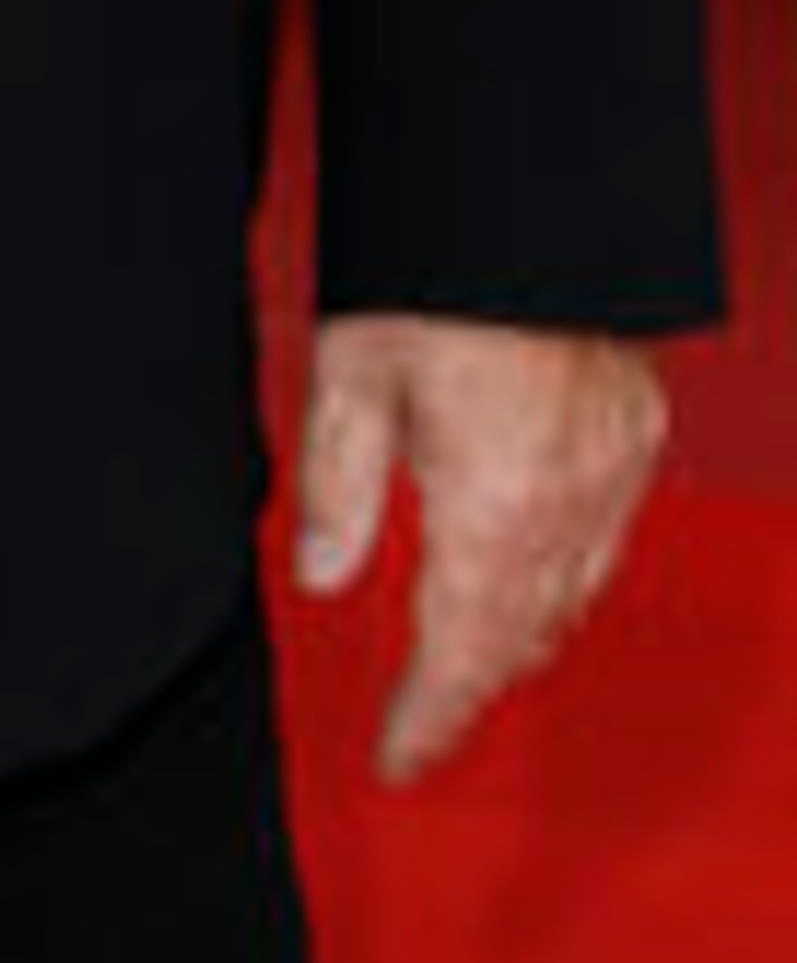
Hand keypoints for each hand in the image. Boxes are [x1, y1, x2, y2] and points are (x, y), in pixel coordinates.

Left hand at [293, 313, 668, 780]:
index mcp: (492, 508)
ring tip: (466, 665)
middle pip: (520, 641)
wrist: (532, 203)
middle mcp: (567, 508)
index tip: (397, 760)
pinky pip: (603, 545)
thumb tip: (325, 578)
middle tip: (421, 722)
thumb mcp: (349, 372)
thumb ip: (339, 486)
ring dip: (518, 641)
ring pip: (570, 600)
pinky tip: (530, 575)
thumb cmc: (433, 275)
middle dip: (469, 691)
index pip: (459, 656)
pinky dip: (563, 579)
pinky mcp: (637, 438)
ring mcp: (613, 475)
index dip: (426, 720)